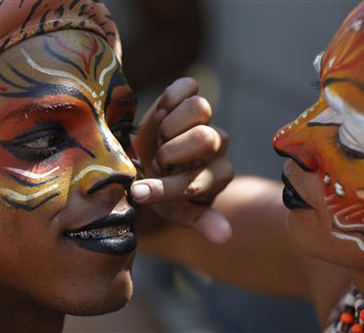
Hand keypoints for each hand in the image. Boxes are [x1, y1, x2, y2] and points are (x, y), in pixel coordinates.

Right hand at [131, 78, 233, 243]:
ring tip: (158, 139)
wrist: (142, 163)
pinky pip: (187, 87)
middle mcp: (218, 145)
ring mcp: (206, 119)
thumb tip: (224, 237)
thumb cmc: (160, 192)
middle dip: (170, 152)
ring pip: (200, 109)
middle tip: (156, 162)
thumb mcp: (176, 210)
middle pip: (205, 138)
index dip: (165, 187)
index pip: (198, 180)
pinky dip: (169, 99)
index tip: (138, 193)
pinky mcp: (190, 97)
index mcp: (217, 176)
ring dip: (169, 126)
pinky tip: (160, 114)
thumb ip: (199, 219)